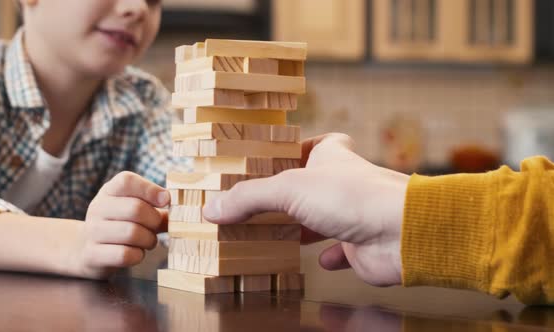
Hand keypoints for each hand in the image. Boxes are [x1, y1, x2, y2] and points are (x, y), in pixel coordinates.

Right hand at [70, 171, 168, 278]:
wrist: (86, 249)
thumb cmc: (122, 225)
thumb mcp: (137, 211)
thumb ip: (158, 209)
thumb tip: (183, 210)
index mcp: (109, 191)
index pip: (127, 181)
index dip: (150, 189)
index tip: (166, 200)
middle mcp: (97, 208)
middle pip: (135, 209)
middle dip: (154, 221)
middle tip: (157, 227)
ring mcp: (92, 231)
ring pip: (132, 233)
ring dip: (149, 240)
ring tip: (148, 241)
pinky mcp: (91, 254)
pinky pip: (124, 255)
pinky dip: (138, 256)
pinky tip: (136, 253)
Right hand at [203, 134, 408, 285]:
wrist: (402, 232)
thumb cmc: (354, 197)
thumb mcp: (289, 189)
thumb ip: (249, 197)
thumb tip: (213, 207)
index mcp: (330, 158)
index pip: (317, 144)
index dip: (299, 147)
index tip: (279, 155)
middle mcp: (343, 184)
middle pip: (313, 186)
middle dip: (291, 195)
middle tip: (264, 202)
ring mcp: (353, 215)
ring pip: (324, 219)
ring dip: (304, 227)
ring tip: (278, 232)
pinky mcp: (360, 246)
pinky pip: (342, 251)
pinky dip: (329, 256)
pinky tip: (319, 261)